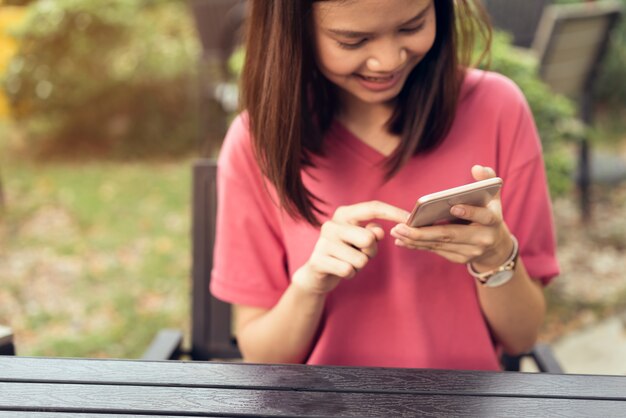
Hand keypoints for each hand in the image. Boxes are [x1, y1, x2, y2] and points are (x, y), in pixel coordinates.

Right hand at [293, 201, 407, 294]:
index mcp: (344, 214)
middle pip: (369, 238)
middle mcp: (331, 224)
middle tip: (359, 254)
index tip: (410, 219)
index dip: (394, 213)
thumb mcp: (361, 241)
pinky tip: (340, 271)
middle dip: (370, 252)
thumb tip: (378, 231)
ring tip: (347, 262)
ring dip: (359, 266)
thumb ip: (372, 233)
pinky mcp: (317, 260)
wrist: (317, 273)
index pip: (373, 208)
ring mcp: (323, 242)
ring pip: (360, 259)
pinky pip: (348, 271)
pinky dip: (350, 274)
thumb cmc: (345, 253)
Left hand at [390, 165, 513, 268]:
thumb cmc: (489, 212)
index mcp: (493, 221)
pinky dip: (418, 245)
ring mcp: (470, 251)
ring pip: (439, 244)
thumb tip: (476, 168)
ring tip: (396, 231)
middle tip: (402, 226)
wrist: (495, 245)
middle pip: (451, 235)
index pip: (483, 216)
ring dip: (415, 239)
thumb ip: (487, 179)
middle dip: (424, 232)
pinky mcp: (459, 258)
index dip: (469, 212)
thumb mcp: (493, 195)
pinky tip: (402, 239)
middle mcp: (482, 239)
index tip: (453, 206)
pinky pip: (436, 250)